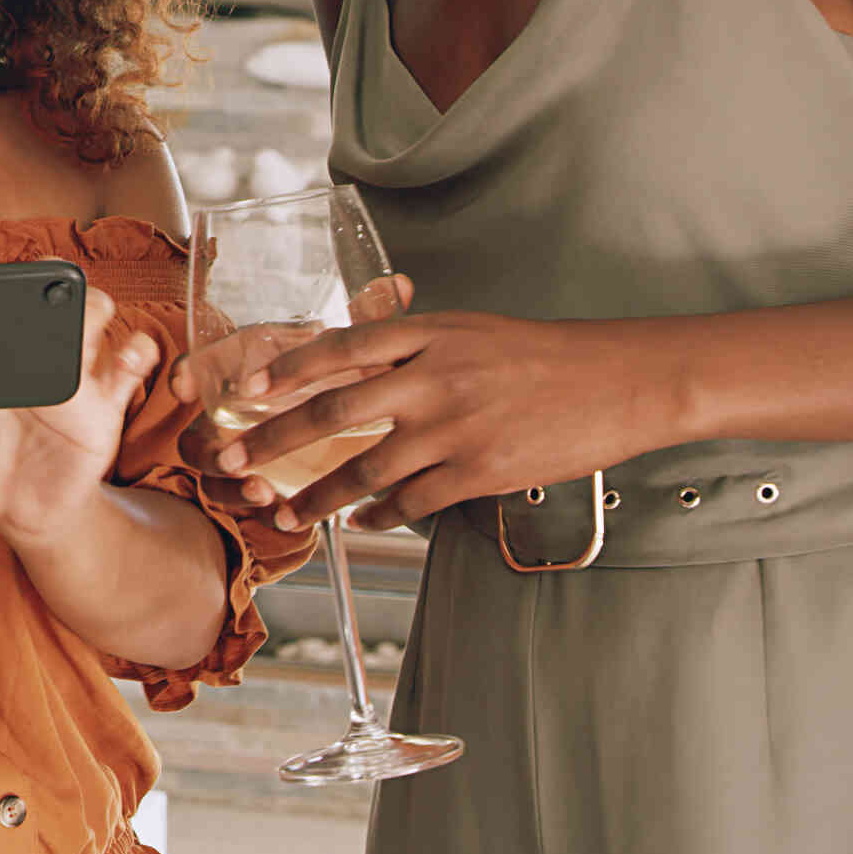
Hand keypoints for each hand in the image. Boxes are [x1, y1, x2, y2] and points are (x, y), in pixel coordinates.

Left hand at [0, 287, 153, 543]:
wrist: (14, 513)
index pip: (0, 297)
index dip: (1, 282)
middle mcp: (35, 351)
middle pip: (54, 290)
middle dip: (54, 277)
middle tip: (44, 295)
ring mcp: (74, 373)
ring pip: (97, 312)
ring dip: (92, 307)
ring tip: (79, 326)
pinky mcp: (105, 403)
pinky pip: (134, 362)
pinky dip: (138, 351)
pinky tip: (124, 358)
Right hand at [169, 277, 411, 508]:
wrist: (354, 413)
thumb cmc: (338, 371)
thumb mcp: (356, 349)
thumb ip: (372, 322)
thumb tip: (400, 285)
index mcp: (248, 373)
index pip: (203, 368)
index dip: (188, 373)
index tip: (184, 387)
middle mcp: (234, 415)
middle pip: (199, 437)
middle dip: (208, 453)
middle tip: (234, 461)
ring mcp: (243, 453)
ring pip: (216, 479)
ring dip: (232, 490)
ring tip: (263, 492)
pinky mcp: (261, 485)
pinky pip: (245, 507)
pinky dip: (258, 514)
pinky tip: (283, 518)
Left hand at [215, 302, 690, 529]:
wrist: (620, 381)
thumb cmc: (546, 355)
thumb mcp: (473, 331)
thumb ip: (414, 349)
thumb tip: (355, 372)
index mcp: (431, 334)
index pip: (339, 349)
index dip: (286, 369)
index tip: (245, 386)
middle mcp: (435, 378)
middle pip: (333, 412)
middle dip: (273, 439)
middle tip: (231, 461)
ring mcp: (457, 427)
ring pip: (366, 469)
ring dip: (319, 497)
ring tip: (288, 515)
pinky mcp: (481, 470)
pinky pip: (412, 501)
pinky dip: (379, 514)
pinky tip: (361, 522)